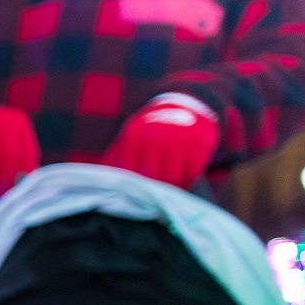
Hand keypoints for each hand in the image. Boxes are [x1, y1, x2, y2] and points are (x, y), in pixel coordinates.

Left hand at [102, 96, 220, 188]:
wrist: (187, 106)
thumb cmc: (152, 131)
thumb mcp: (130, 136)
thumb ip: (116, 159)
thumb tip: (106, 184)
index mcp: (133, 136)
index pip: (127, 173)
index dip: (130, 188)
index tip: (133, 197)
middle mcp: (155, 136)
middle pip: (149, 178)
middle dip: (150, 191)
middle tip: (152, 198)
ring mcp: (178, 139)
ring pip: (171, 180)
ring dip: (170, 189)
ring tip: (167, 191)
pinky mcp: (199, 145)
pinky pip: (191, 174)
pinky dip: (187, 181)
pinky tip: (183, 178)